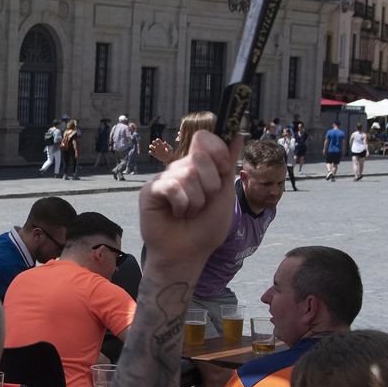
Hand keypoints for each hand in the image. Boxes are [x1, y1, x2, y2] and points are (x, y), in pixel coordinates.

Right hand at [139, 130, 240, 274]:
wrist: (189, 252)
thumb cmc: (206, 227)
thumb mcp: (224, 194)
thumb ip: (228, 164)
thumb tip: (237, 133)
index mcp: (198, 167)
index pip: (204, 138)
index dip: (217, 150)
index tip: (224, 169)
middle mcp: (179, 169)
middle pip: (199, 156)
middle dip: (210, 184)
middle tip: (203, 203)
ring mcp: (164, 179)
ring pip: (186, 174)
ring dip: (196, 200)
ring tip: (189, 213)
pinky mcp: (150, 191)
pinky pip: (171, 187)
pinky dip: (181, 205)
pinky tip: (176, 214)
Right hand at [148, 138, 172, 163]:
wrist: (169, 159)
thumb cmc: (170, 153)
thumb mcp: (170, 149)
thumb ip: (167, 145)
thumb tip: (164, 142)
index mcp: (161, 144)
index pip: (158, 140)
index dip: (157, 140)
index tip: (158, 141)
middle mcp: (158, 147)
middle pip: (153, 142)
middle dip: (153, 142)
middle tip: (156, 145)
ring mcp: (156, 150)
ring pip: (151, 146)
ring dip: (151, 146)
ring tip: (154, 149)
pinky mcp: (155, 155)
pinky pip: (150, 152)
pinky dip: (150, 152)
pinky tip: (152, 152)